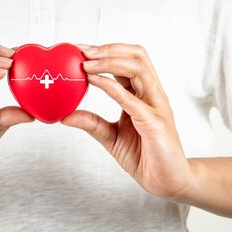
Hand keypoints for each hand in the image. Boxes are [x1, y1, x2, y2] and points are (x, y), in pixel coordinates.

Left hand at [60, 43, 194, 199]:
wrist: (167, 182)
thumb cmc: (145, 157)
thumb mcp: (111, 137)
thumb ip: (92, 123)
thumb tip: (65, 115)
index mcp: (143, 94)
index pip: (127, 62)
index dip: (104, 52)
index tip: (79, 50)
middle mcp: (152, 94)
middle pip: (136, 56)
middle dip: (108, 49)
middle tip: (82, 50)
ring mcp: (156, 106)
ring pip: (138, 69)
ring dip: (109, 62)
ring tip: (86, 64)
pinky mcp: (155, 123)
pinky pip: (132, 99)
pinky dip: (111, 87)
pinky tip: (93, 81)